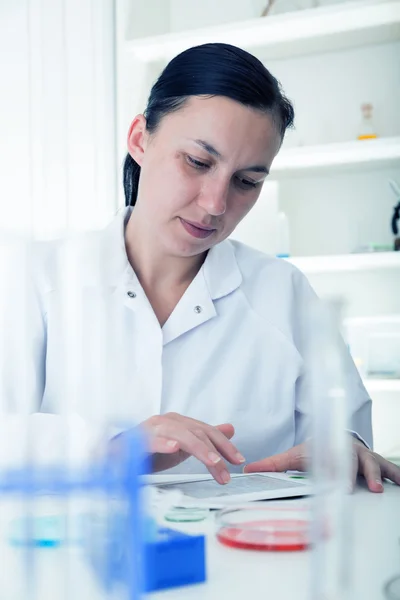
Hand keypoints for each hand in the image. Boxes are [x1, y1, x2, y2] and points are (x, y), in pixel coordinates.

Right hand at [142, 412, 244, 484]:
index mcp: (178, 422)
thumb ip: (204, 437)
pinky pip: (151, 440)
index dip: (224, 445)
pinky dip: (163, 443)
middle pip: (197, 433)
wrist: (117, 456)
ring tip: (212, 461)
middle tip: (227, 473)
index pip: (206, 430)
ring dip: (198, 448)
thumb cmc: (149, 451)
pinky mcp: (136, 441)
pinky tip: (174, 447)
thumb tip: (230, 428)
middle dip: (215, 453)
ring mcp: (151, 429)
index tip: (239, 461)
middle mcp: (167, 421)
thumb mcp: (182, 445)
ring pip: (180, 435)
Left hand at [244, 438, 399, 491]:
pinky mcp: (375, 463)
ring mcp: (362, 456)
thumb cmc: (316, 451)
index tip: (328, 480)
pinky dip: (396, 474)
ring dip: (375, 474)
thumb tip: (247, 469)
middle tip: (349, 488)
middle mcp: (346, 450)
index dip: (328, 468)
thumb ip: (273, 464)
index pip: (327, 458)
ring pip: (372, 463)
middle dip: (350, 473)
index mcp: (327, 448)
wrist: (336, 438)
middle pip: (350, 460)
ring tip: (377, 489)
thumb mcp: (295, 456)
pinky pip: (388, 467)